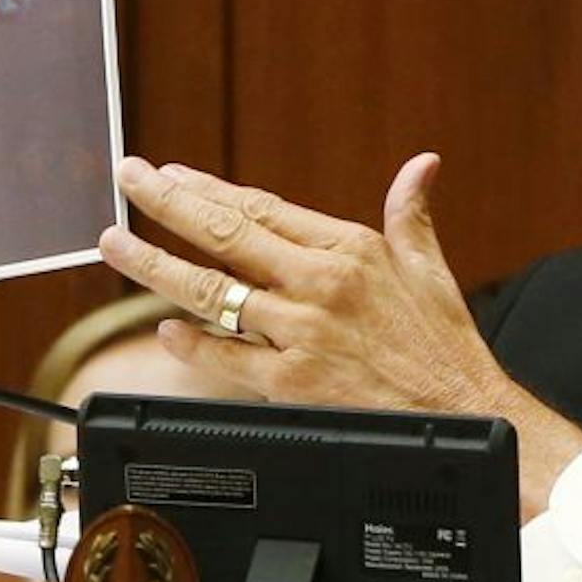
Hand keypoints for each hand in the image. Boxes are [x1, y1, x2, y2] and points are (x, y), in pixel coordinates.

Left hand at [98, 154, 581, 516]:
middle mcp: (320, 283)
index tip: (171, 173)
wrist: (466, 416)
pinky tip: (164, 329)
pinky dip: (193, 342)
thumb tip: (421, 165)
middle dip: (167, 203)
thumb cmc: (444, 348)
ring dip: (156, 265)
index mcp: (350, 248)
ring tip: (115, 243)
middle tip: (128, 179)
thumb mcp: (430, 269)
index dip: (209, 189)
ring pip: (213, 290)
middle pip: (225, 233)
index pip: (262, 207)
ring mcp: (303, 332)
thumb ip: (411, 214)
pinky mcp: (293, 382)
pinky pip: (228, 356)